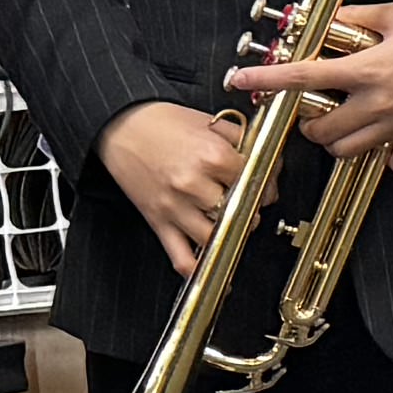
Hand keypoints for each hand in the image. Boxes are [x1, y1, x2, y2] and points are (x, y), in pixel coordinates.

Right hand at [101, 100, 251, 273]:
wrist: (121, 125)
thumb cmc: (162, 123)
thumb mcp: (210, 123)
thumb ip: (244, 141)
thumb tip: (271, 163)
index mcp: (211, 156)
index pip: (255, 180)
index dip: (264, 183)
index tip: (263, 184)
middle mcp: (193, 184)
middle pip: (239, 211)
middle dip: (249, 209)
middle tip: (249, 203)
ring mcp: (175, 206)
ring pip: (216, 237)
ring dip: (229, 235)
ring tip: (231, 223)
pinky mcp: (159, 222)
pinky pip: (181, 257)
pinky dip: (197, 269)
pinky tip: (211, 269)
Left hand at [229, 0, 392, 164]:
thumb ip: (358, 17)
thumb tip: (331, 16)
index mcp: (368, 69)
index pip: (304, 77)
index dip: (269, 78)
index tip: (242, 80)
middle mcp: (378, 102)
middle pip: (321, 129)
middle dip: (309, 123)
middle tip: (314, 110)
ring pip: (347, 151)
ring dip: (337, 140)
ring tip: (343, 124)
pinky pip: (391, 162)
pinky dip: (382, 156)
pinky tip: (383, 138)